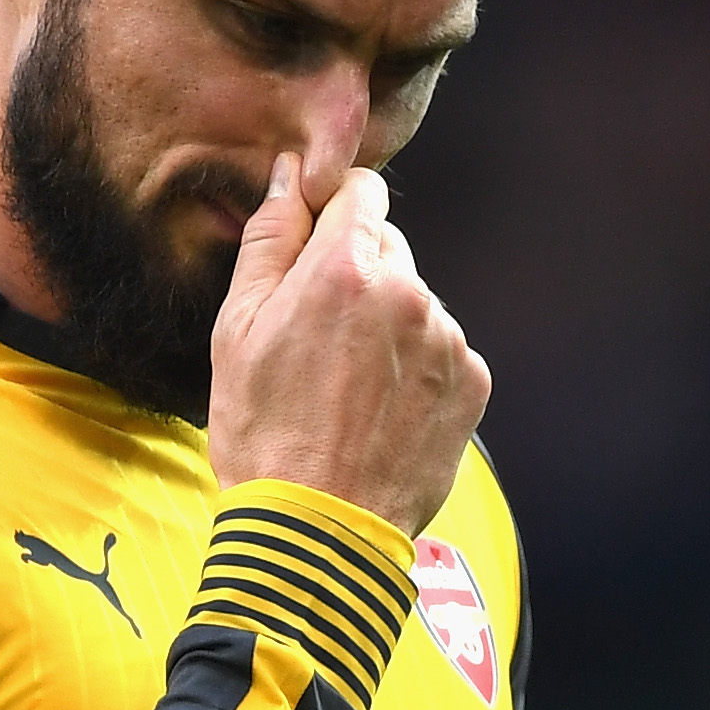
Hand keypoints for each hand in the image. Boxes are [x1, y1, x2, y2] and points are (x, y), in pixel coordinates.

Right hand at [205, 156, 489, 533]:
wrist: (318, 531)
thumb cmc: (264, 432)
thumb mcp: (237, 330)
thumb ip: (270, 241)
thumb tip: (289, 177)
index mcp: (346, 269)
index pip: (361, 192)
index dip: (334, 215)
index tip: (316, 250)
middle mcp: (408, 293)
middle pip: (389, 249)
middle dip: (357, 276)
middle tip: (318, 341)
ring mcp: (447, 340)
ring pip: (416, 304)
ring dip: (389, 328)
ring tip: (348, 389)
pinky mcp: (471, 383)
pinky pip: (443, 352)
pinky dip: (417, 372)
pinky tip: (380, 412)